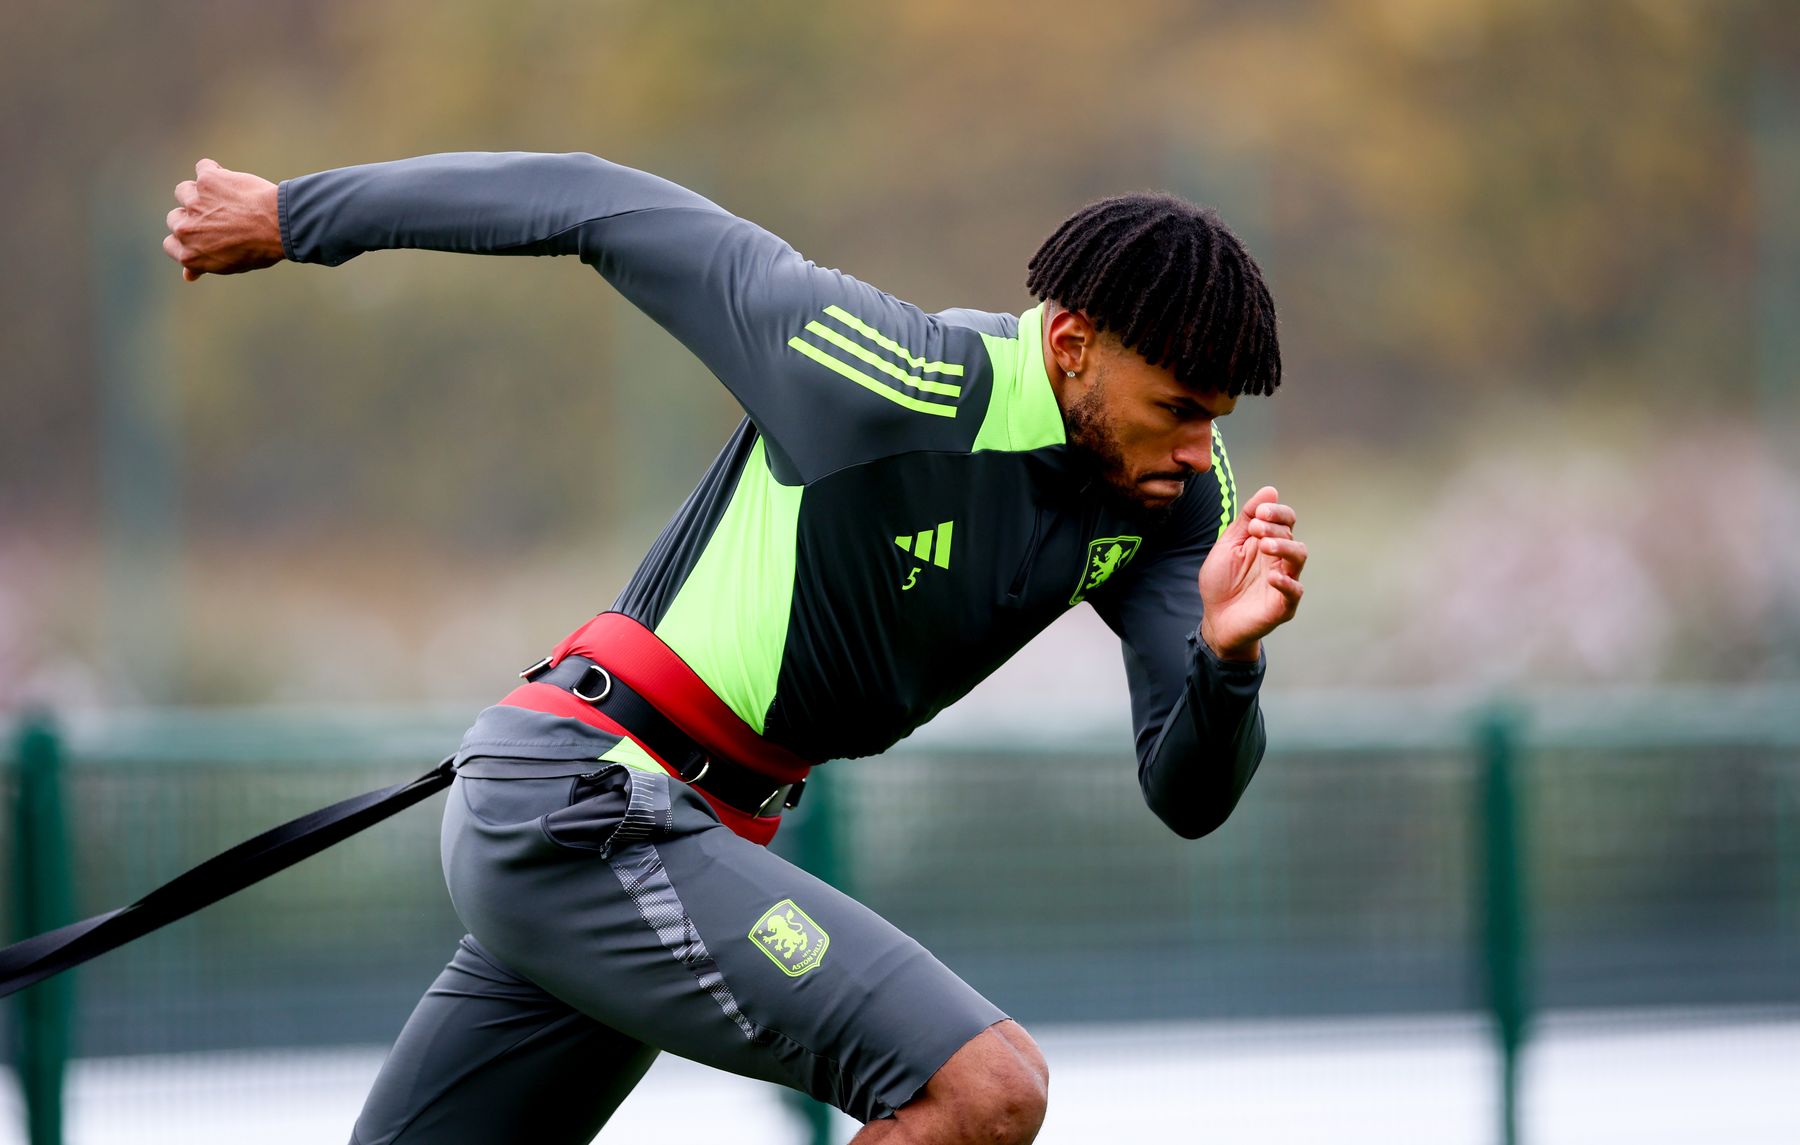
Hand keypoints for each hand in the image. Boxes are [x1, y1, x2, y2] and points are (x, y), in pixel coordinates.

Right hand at [162, 159, 283, 280]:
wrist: (280, 226)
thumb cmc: (259, 249)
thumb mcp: (229, 265)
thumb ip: (204, 265)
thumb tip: (188, 275)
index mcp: (189, 255)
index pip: (170, 244)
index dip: (187, 237)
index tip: (205, 234)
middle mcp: (185, 230)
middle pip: (175, 217)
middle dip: (195, 215)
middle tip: (222, 217)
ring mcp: (194, 203)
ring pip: (184, 191)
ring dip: (202, 192)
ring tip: (227, 198)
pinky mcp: (207, 181)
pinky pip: (203, 167)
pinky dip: (215, 170)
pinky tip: (231, 178)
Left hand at [1198, 486, 1305, 660]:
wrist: (1216, 619)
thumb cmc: (1222, 582)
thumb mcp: (1228, 545)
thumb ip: (1245, 519)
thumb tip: (1270, 490)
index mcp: (1268, 542)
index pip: (1285, 520)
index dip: (1277, 512)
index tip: (1259, 512)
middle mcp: (1280, 559)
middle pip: (1291, 535)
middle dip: (1275, 527)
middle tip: (1255, 528)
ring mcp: (1285, 581)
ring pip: (1299, 557)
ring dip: (1284, 546)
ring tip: (1264, 545)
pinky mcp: (1284, 606)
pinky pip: (1294, 591)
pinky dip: (1286, 582)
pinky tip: (1272, 576)